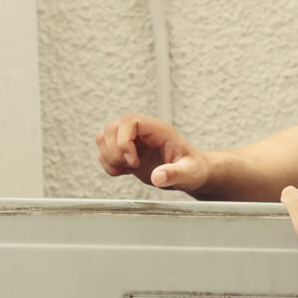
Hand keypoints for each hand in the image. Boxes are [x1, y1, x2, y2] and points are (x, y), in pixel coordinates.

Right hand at [94, 113, 215, 193]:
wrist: (191, 174)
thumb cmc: (194, 169)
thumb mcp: (189, 173)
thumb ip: (175, 174)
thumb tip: (158, 177)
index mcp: (157, 130)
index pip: (129, 120)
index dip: (124, 140)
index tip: (133, 161)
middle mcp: (142, 132)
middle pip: (111, 128)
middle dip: (115, 152)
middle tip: (133, 166)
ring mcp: (132, 141)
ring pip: (103, 138)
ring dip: (109, 157)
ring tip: (128, 169)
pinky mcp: (126, 152)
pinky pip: (104, 152)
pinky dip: (109, 165)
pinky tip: (125, 172)